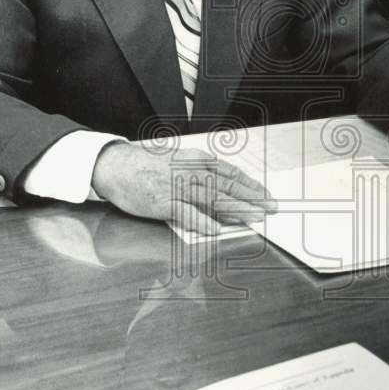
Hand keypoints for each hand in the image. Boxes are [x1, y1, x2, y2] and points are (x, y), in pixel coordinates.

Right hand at [91, 141, 276, 235]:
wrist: (117, 166)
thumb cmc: (148, 168)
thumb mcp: (179, 164)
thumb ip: (202, 178)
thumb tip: (226, 196)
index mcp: (196, 161)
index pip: (231, 173)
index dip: (252, 186)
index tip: (267, 197)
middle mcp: (190, 172)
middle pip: (227, 186)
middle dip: (252, 198)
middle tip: (271, 209)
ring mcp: (176, 187)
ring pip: (212, 198)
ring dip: (235, 208)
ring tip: (254, 217)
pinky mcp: (162, 202)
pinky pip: (186, 213)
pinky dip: (202, 221)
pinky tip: (216, 228)